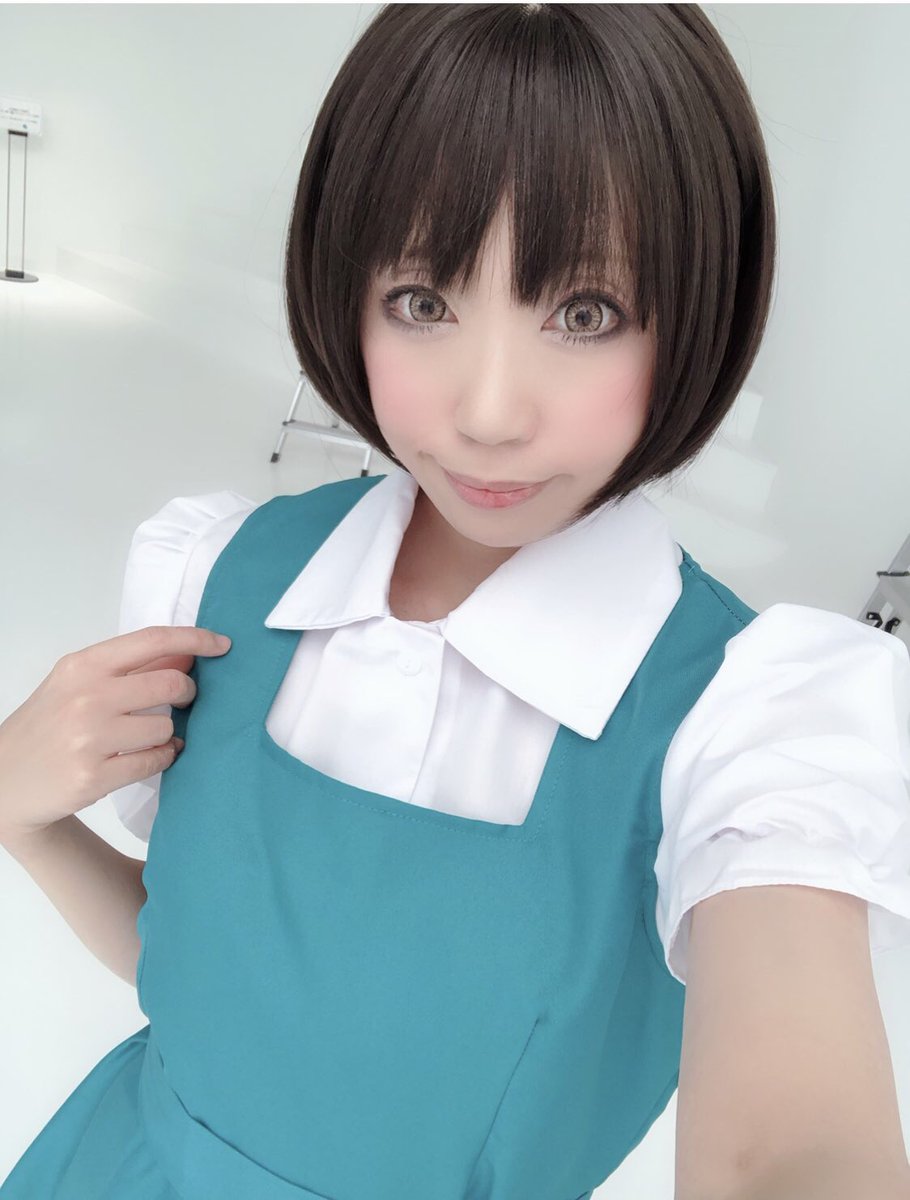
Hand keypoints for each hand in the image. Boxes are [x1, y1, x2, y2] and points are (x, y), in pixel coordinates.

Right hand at [0, 625, 231, 840]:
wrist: (5, 778)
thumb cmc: (50, 724)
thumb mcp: (80, 683)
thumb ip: (131, 668)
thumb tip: (187, 651)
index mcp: (83, 665)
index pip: (152, 640)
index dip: (195, 639)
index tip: (222, 644)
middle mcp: (85, 696)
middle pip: (170, 684)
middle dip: (187, 692)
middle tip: (184, 700)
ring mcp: (89, 737)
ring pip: (166, 728)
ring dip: (168, 734)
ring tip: (149, 737)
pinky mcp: (95, 776)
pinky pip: (156, 761)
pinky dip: (162, 758)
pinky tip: (149, 756)